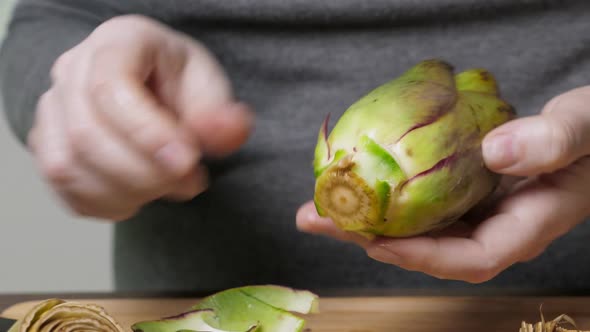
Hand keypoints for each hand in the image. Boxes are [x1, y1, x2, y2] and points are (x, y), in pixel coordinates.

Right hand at [28, 15, 252, 220]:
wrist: (150, 89)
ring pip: (68, 169)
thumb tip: (230, 132)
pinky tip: (140, 196)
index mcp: (116, 42)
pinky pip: (66, 190)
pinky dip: (107, 206)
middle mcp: (73, 71)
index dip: (147, 133)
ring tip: (169, 187)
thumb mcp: (207, 86)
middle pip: (86, 134)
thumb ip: (219, 113)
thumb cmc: (176, 82)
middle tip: (190, 182)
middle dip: (145, 173)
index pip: (111, 87)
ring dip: (128, 193)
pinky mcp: (48, 146)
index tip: (187, 161)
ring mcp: (52, 110)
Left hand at [297, 86, 589, 282]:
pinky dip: (389, 198)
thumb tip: (495, 153)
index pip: (471, 259)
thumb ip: (554, 142)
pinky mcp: (468, 190)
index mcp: (528, 223)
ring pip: (420, 228)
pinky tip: (358, 186)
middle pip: (429, 249)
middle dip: (371, 240)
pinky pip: (423, 204)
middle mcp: (498, 226)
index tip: (374, 242)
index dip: (421, 257)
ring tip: (319, 207)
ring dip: (368, 220)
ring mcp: (481, 210)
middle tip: (316, 220)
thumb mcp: (586, 127)